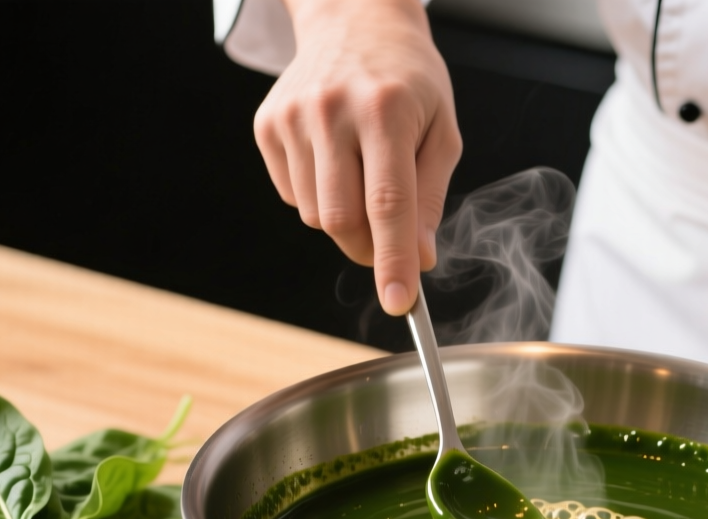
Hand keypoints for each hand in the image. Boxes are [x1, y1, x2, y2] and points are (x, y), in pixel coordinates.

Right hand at [254, 0, 461, 313]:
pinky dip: (318, 195)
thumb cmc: (409, 80)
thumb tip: (419, 258)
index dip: (393, 260)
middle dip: (369, 249)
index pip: (388, 204)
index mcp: (386, 110)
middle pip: (342, 220)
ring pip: (316, 216)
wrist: (354, 20)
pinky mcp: (267, 125)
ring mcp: (293, 117)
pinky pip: (293, 195)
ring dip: (345, 219)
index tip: (398, 302)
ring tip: (362, 174)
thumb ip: (431, 197)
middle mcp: (333, 111)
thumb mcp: (440, 130)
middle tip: (388, 242)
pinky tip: (334, 159)